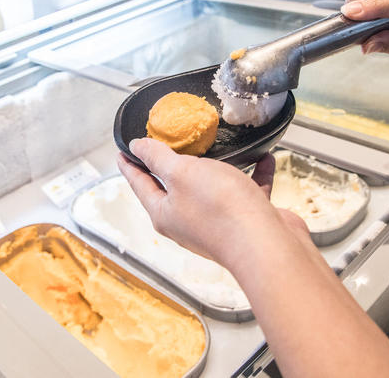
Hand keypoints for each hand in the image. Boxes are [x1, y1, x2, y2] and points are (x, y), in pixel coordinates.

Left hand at [117, 138, 307, 268]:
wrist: (266, 245)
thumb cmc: (220, 209)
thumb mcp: (181, 173)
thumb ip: (158, 158)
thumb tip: (138, 147)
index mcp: (165, 213)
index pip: (140, 184)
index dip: (130, 165)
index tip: (122, 151)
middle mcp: (188, 222)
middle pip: (174, 188)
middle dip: (170, 165)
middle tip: (165, 143)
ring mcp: (217, 223)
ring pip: (212, 189)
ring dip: (217, 168)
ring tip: (219, 147)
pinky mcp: (245, 221)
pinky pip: (247, 192)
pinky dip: (254, 175)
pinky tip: (263, 158)